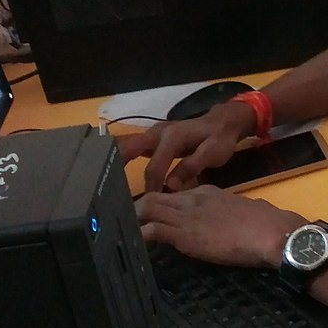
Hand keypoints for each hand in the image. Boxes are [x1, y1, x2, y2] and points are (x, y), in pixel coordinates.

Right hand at [117, 103, 254, 192]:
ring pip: (126, 146)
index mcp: (172, 138)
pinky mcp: (152, 139)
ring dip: (115, 162)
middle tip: (107, 190)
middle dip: (116, 167)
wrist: (222, 123)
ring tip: (104, 184)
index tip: (149, 204)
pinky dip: (123, 160)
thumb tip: (171, 184)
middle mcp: (157, 133)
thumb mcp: (213, 153)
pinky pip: (133, 148)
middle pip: (128, 148)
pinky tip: (116, 175)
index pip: (155, 166)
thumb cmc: (219, 139)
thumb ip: (192, 166)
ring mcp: (153, 134)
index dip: (151, 187)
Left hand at [137, 186, 301, 267]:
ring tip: (119, 231)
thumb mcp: (240, 213)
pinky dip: (139, 236)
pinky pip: (152, 230)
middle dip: (135, 210)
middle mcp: (192, 199)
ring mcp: (187, 215)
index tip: (147, 216)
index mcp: (207, 193)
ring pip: (147, 208)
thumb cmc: (265, 224)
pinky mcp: (185, 234)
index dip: (156, 205)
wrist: (270, 231)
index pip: (172, 194)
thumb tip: (229, 226)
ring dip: (132, 220)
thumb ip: (227, 216)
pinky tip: (132, 245)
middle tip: (123, 223)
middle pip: (152, 197)